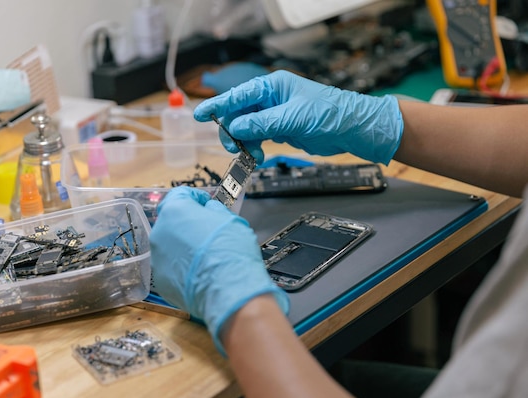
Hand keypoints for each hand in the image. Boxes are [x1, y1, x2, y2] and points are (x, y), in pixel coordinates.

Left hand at [149, 187, 288, 354]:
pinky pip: (172, 268)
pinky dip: (183, 268)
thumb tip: (208, 210)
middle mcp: (160, 232)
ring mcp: (157, 258)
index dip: (195, 197)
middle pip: (173, 221)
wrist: (228, 290)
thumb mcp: (229, 219)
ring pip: (170, 246)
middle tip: (208, 231)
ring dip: (184, 246)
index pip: (180, 194)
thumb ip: (214, 210)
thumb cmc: (230, 250)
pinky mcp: (161, 280)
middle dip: (188, 223)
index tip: (206, 203)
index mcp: (175, 211)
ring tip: (205, 256)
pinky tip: (201, 273)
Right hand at [194, 70, 403, 164]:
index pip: (238, 95)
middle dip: (232, 131)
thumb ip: (262, 124)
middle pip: (238, 114)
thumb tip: (235, 128)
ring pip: (246, 128)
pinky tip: (257, 156)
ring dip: (244, 143)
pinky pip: (257, 138)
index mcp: (273, 86)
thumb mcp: (293, 118)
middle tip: (234, 147)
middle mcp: (270, 98)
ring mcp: (274, 114)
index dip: (217, 105)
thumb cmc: (329, 114)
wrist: (353, 130)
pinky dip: (254, 147)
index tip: (199, 116)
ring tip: (252, 155)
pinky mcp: (280, 129)